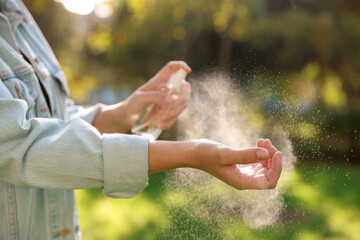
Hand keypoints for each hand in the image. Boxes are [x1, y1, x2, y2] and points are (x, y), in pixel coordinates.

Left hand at [92, 61, 190, 133]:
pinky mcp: (168, 112)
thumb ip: (156, 96)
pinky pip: (176, 116)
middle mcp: (166, 90)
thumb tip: (173, 98)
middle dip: (181, 98)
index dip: (181, 66)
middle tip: (168, 108)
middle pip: (184, 88)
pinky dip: (170, 121)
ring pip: (182, 103)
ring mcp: (169, 101)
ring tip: (160, 118)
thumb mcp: (140, 99)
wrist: (127, 119)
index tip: (188, 70)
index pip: (172, 68)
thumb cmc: (131, 105)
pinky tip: (160, 124)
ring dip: (174, 112)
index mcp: (159, 82)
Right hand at [149, 138, 282, 189]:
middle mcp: (245, 180)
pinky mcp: (242, 166)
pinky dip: (262, 152)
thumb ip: (245, 155)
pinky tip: (260, 142)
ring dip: (268, 154)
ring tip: (263, 140)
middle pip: (269, 174)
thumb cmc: (206, 154)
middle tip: (266, 142)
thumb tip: (266, 153)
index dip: (276, 169)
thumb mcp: (225, 154)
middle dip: (272, 159)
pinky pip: (259, 162)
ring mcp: (244, 173)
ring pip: (266, 167)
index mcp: (242, 182)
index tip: (276, 153)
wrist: (195, 152)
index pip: (269, 182)